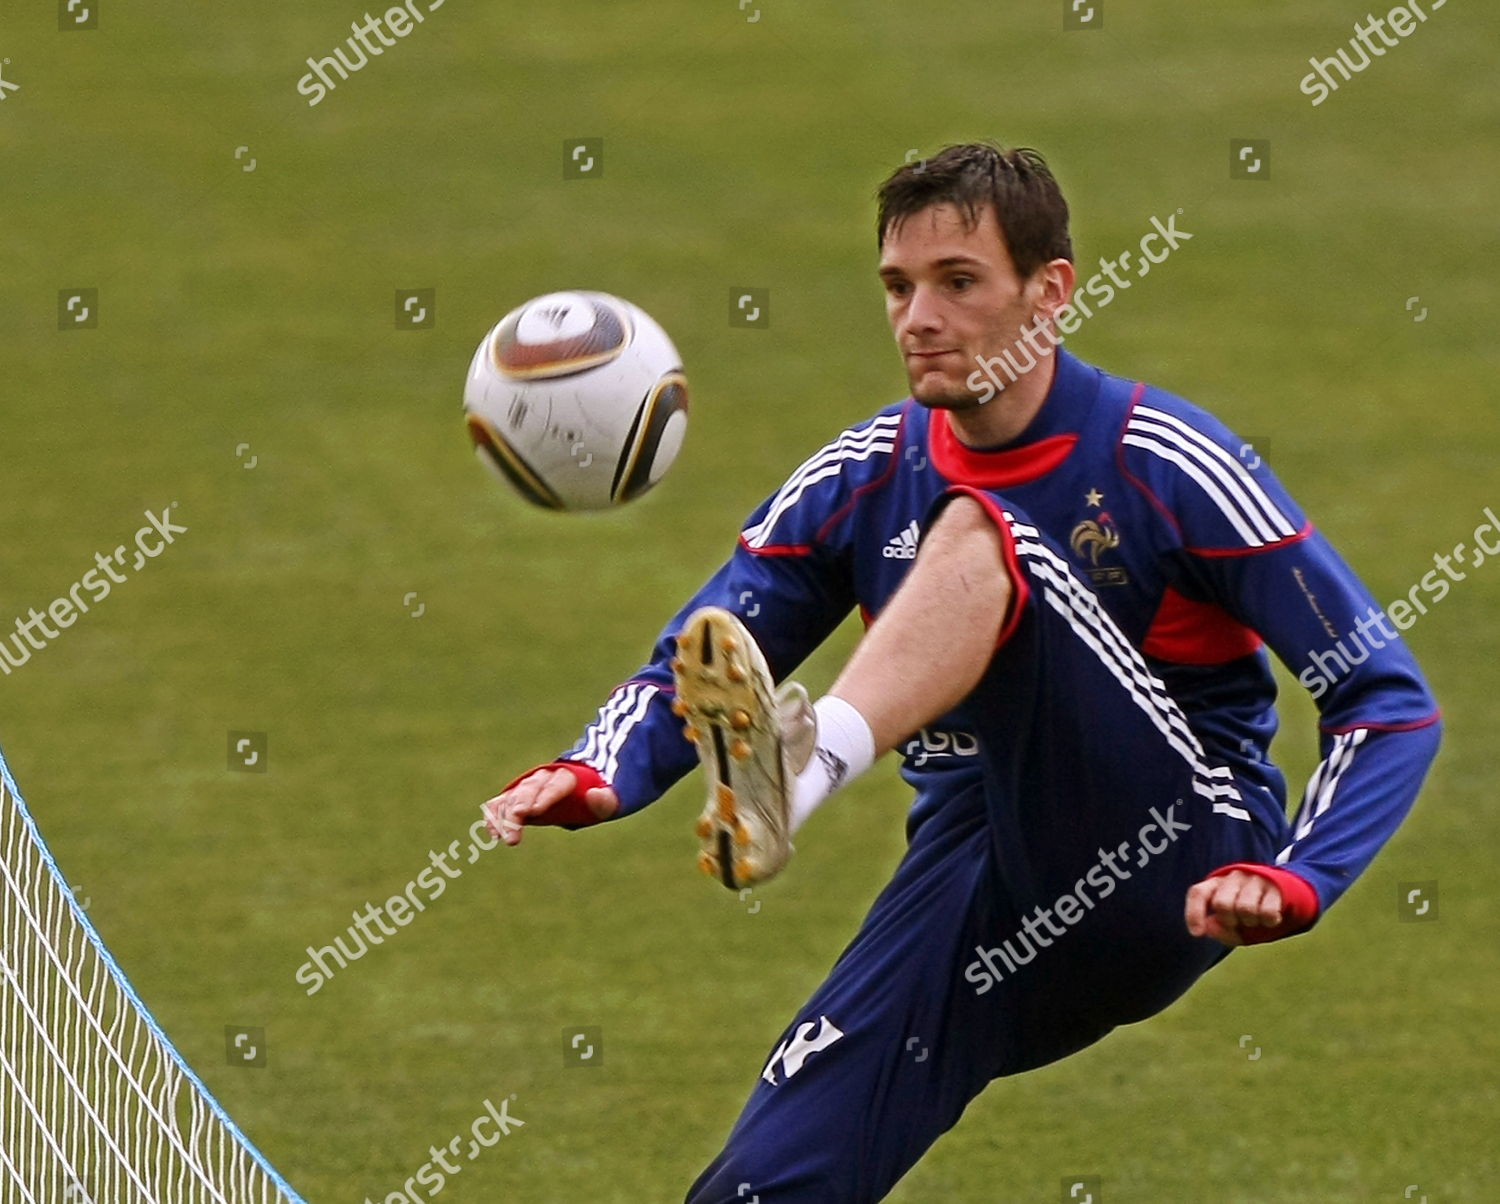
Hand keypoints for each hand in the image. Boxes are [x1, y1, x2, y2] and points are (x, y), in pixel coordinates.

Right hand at [482, 766, 617, 845]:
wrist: (589, 783)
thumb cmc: (603, 794)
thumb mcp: (614, 799)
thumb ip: (605, 800)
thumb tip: (594, 795)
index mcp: (569, 776)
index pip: (556, 784)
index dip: (545, 796)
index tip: (534, 811)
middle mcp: (545, 777)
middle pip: (529, 789)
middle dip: (519, 808)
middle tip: (514, 831)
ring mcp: (529, 787)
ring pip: (512, 796)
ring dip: (504, 816)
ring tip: (501, 837)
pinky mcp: (518, 798)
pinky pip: (501, 803)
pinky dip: (494, 815)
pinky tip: (493, 834)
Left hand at [1184, 869, 1284, 945]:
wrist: (1285, 895)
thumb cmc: (1251, 912)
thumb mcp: (1233, 925)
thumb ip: (1218, 930)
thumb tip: (1208, 930)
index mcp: (1216, 883)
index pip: (1198, 893)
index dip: (1194, 913)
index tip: (1197, 934)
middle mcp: (1233, 877)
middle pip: (1222, 904)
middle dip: (1230, 921)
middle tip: (1239, 923)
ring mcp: (1254, 879)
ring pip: (1245, 909)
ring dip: (1251, 922)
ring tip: (1255, 919)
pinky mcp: (1275, 885)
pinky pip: (1268, 912)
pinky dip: (1269, 922)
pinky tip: (1271, 918)